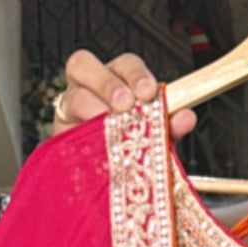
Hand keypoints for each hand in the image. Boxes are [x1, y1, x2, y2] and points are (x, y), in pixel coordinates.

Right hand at [57, 51, 197, 141]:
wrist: (107, 182)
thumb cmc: (130, 148)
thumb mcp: (154, 137)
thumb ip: (168, 126)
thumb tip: (187, 117)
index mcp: (117, 81)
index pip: (123, 64)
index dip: (135, 74)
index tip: (149, 92)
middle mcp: (90, 87)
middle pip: (85, 64)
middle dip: (108, 82)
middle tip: (126, 105)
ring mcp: (70, 108)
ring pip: (73, 95)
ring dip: (94, 108)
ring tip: (110, 125)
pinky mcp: (60, 134)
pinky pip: (63, 127)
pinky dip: (82, 133)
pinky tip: (96, 144)